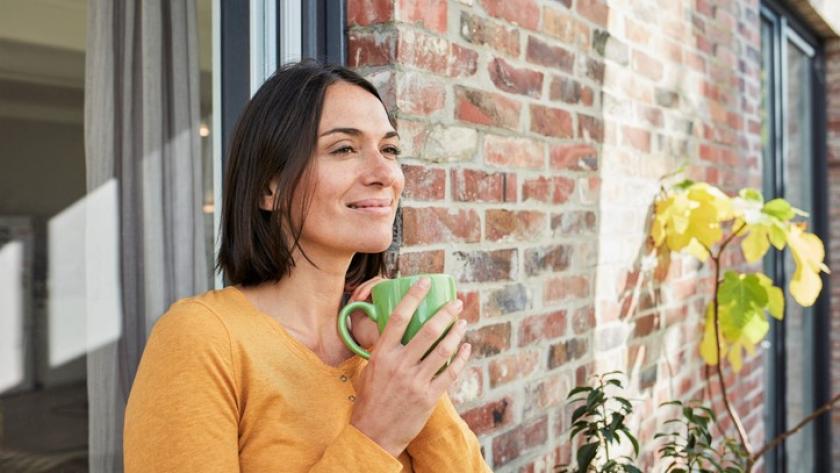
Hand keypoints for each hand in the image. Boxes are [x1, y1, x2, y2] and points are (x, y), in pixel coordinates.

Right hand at [349, 278, 471, 457]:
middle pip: (427, 330)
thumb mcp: (371, 369)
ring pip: (443, 349)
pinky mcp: (428, 397)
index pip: (398, 317)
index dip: (414, 296)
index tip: (425, 282)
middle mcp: (399, 365)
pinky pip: (450, 372)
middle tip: (456, 302)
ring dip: (457, 333)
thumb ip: (385, 350)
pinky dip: (462, 358)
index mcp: (382, 354)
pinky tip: (466, 348)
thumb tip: (398, 329)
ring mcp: (415, 381)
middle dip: (446, 312)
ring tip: (463, 322)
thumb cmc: (371, 399)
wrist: (373, 434)